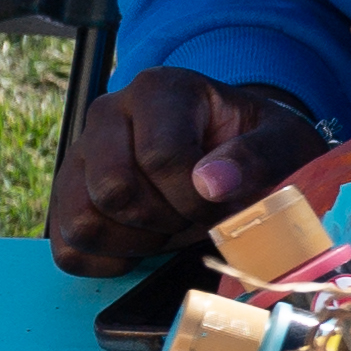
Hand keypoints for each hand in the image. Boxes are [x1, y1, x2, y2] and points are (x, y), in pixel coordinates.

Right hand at [45, 71, 328, 274]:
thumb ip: (259, 155)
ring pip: (82, 222)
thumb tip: (211, 183)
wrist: (232, 153)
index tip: (221, 202)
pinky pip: (69, 249)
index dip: (196, 198)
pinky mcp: (66, 197)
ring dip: (137, 243)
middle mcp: (108, 113)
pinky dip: (109, 261)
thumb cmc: (257, 144)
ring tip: (171, 224)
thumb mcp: (283, 140)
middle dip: (165, 220)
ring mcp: (80, 156)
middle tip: (196, 214)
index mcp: (159, 89)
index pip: (160, 157)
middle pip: (114, 191)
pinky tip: (145, 243)